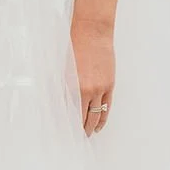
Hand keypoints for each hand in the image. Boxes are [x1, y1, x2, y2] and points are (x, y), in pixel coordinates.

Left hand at [72, 12, 114, 135]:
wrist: (92, 32)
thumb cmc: (75, 46)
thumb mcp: (63, 68)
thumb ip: (62, 87)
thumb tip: (60, 102)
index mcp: (75, 87)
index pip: (72, 114)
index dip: (70, 125)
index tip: (66, 132)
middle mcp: (89, 90)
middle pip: (86, 118)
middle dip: (82, 129)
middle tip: (77, 137)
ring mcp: (101, 88)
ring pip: (98, 115)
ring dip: (93, 126)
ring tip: (88, 133)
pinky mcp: (110, 84)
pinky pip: (107, 107)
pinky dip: (103, 117)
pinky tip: (99, 123)